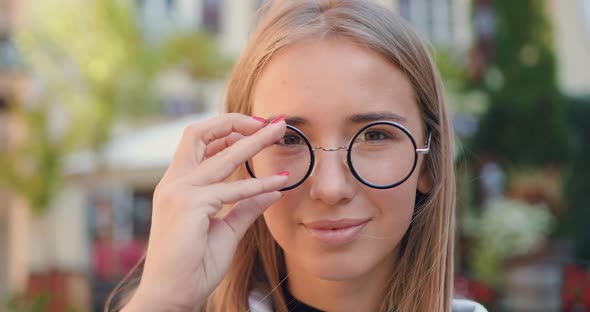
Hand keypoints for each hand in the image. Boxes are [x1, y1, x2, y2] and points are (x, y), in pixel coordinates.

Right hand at [123, 113, 287, 311]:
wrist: (170, 295)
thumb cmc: (193, 265)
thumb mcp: (224, 230)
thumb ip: (244, 208)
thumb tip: (271, 190)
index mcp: (177, 185)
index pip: (199, 143)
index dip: (228, 131)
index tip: (256, 129)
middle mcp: (174, 183)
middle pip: (201, 134)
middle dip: (237, 122)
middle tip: (270, 121)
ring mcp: (179, 192)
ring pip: (221, 155)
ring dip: (255, 141)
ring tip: (280, 131)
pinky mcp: (189, 207)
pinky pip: (231, 190)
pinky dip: (257, 184)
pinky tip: (279, 182)